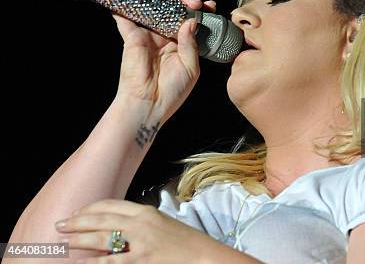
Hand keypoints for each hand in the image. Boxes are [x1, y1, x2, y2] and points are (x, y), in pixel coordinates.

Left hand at [55, 199, 210, 262]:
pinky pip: (111, 261)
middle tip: (60, 224)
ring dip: (80, 240)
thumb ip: (143, 223)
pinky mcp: (142, 261)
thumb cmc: (185, 243)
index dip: (91, 208)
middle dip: (78, 221)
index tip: (78, 213)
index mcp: (146, 212)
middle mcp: (141, 223)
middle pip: (102, 218)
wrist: (204, 256)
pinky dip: (94, 262)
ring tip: (65, 242)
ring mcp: (140, 243)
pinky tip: (82, 262)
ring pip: (102, 239)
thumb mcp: (164, 224)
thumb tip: (121, 226)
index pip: (111, 205)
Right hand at [113, 0, 215, 124]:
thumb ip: (191, 43)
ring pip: (154, 8)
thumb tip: (191, 21)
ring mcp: (148, 35)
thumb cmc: (172, 90)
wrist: (150, 104)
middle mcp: (165, 37)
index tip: (210, 5)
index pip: (191, 21)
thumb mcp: (191, 66)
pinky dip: (128, 3)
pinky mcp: (132, 37)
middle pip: (174, 11)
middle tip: (194, 2)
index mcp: (182, 44)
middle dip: (185, 1)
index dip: (200, 11)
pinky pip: (127, 17)